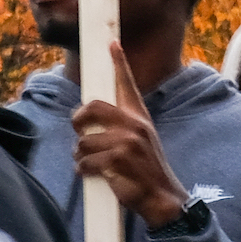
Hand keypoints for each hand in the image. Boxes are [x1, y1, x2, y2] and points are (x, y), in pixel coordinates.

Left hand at [72, 43, 186, 227]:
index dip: (119, 63)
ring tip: (93, 163)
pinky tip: (93, 174)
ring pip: (82, 141)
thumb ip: (119, 127)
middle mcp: (135, 125)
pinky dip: (83, 170)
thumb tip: (87, 122)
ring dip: (81, 155)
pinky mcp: (118, 160)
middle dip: (78, 121)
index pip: (127, 85)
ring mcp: (127, 142)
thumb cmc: (145, 170)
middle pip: (91, 107)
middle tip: (81, 132)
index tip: (112, 44)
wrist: (162, 197)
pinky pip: (84, 160)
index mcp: (140, 118)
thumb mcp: (141, 142)